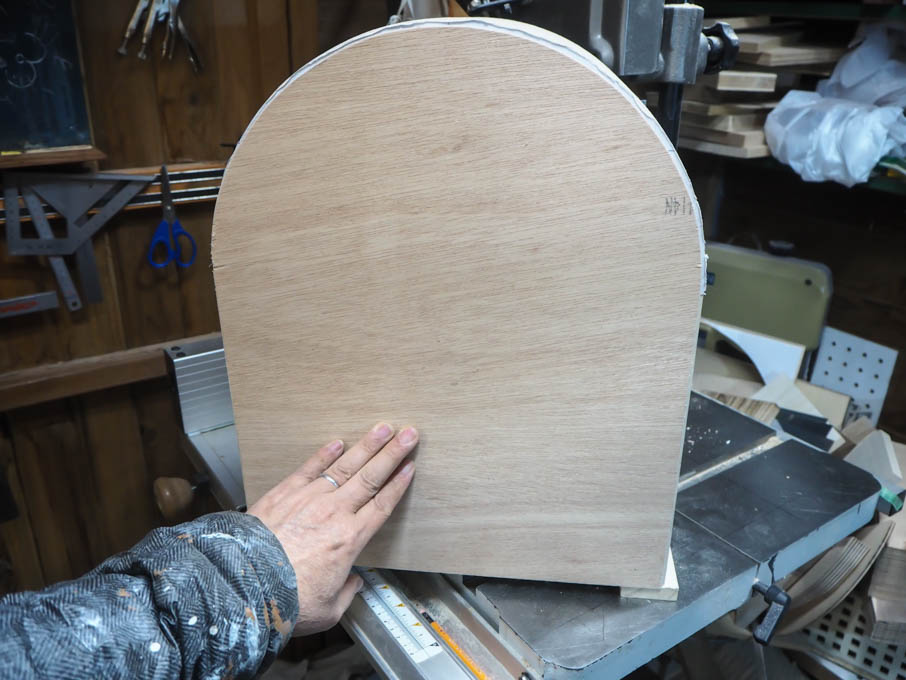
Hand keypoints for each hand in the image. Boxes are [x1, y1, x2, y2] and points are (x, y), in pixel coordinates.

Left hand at [248, 423, 416, 634]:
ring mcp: (309, 499)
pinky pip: (309, 468)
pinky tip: (337, 442)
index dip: (399, 484)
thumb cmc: (286, 600)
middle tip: (409, 434)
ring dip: (366, 446)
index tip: (410, 467)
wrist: (244, 586)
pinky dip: (324, 454)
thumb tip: (352, 583)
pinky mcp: (284, 493)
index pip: (383, 505)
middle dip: (393, 453)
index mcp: (351, 540)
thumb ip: (347, 592)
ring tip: (382, 428)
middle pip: (371, 477)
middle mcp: (334, 513)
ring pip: (345, 466)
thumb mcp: (329, 609)